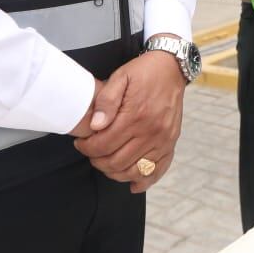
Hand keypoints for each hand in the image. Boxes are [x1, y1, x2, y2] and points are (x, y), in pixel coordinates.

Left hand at [74, 50, 185, 191]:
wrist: (172, 68)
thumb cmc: (143, 72)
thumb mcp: (120, 77)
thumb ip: (106, 101)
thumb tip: (95, 126)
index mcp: (136, 115)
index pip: (104, 145)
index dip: (87, 148)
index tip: (81, 143)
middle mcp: (151, 131)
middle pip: (117, 162)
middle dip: (98, 161)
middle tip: (91, 152)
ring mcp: (163, 140)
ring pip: (134, 171)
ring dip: (116, 172)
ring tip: (106, 162)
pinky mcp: (171, 143)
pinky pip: (157, 170)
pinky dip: (144, 181)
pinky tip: (132, 183)